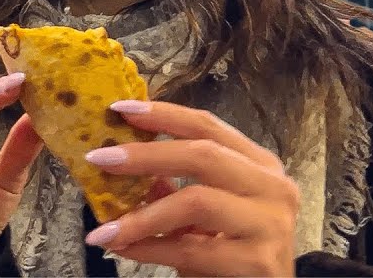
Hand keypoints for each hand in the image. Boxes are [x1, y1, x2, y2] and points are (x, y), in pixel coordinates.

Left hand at [83, 101, 298, 276]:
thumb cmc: (228, 251)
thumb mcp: (199, 211)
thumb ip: (168, 184)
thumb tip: (115, 157)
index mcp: (258, 165)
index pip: (208, 126)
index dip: (163, 114)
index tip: (119, 109)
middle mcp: (273, 188)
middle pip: (203, 154)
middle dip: (144, 154)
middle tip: (99, 158)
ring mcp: (271, 225)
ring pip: (196, 201)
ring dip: (141, 215)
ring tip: (103, 228)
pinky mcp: (259, 262)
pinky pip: (191, 249)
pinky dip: (149, 247)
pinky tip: (123, 248)